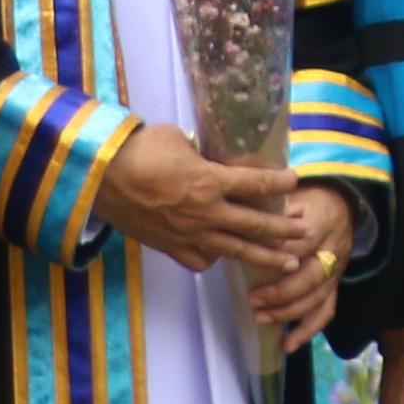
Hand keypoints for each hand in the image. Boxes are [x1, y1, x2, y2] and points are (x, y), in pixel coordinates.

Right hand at [102, 122, 303, 275]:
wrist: (98, 176)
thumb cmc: (137, 149)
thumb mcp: (178, 139)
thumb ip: (200, 151)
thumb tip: (208, 153)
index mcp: (211, 181)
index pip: (256, 184)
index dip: (279, 183)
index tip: (296, 181)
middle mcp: (206, 212)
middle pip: (256, 225)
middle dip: (285, 230)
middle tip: (306, 232)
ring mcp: (189, 234)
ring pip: (236, 251)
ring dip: (266, 257)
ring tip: (289, 264)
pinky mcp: (170, 246)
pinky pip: (201, 260)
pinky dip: (214, 258)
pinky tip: (223, 256)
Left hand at [242, 182, 364, 351]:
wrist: (342, 202)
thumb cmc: (308, 199)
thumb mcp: (291, 194)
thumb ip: (272, 209)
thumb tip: (245, 221)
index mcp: (321, 222)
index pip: (301, 243)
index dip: (280, 257)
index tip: (253, 264)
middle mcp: (332, 249)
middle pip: (312, 277)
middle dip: (282, 292)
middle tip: (254, 300)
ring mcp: (336, 271)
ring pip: (318, 298)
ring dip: (289, 313)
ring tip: (261, 319)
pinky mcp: (335, 285)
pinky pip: (326, 311)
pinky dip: (307, 331)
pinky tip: (287, 345)